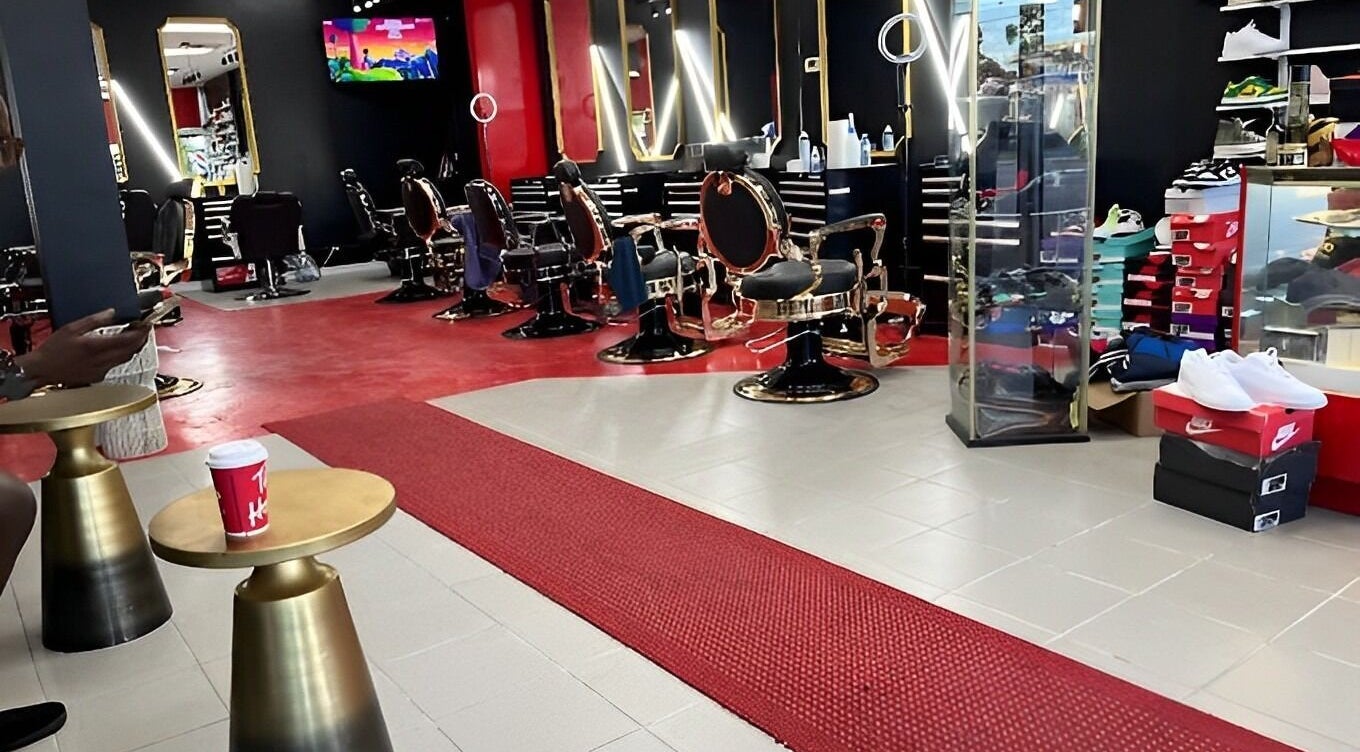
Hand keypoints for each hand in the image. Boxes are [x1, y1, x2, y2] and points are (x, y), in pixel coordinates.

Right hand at [16, 310, 149, 387]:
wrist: (41, 370)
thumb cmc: (52, 350)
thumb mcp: (72, 328)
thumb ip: (95, 320)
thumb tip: (112, 312)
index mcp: (96, 346)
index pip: (129, 340)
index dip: (141, 331)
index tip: (146, 323)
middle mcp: (102, 360)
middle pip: (132, 350)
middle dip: (141, 339)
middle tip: (143, 329)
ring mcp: (101, 370)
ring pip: (126, 358)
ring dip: (133, 347)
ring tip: (134, 337)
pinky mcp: (98, 376)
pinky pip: (116, 365)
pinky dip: (121, 356)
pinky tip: (116, 349)